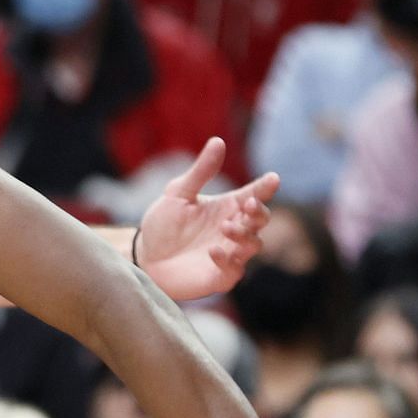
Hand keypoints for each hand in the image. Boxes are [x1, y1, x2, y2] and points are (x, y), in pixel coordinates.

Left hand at [135, 139, 277, 300]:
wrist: (144, 256)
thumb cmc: (163, 223)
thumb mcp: (178, 193)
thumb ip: (200, 171)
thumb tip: (218, 141)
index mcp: (227, 207)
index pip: (253, 195)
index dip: (265, 188)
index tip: (273, 179)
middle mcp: (234, 229)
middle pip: (261, 220)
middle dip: (259, 212)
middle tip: (247, 205)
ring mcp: (231, 253)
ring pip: (253, 244)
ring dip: (244, 235)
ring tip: (225, 227)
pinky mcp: (221, 276)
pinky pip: (234, 269)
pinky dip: (227, 259)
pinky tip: (213, 251)